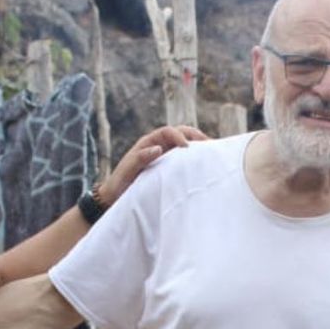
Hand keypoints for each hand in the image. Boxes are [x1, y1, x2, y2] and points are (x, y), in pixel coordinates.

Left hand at [93, 124, 207, 206]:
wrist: (116, 196)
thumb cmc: (120, 183)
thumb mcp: (128, 170)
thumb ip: (141, 158)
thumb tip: (158, 148)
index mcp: (148, 143)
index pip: (167, 132)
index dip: (179, 136)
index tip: (187, 147)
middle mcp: (159, 145)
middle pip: (181, 133)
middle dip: (195, 136)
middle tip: (209, 144)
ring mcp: (166, 156)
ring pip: (186, 144)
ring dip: (198, 145)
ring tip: (213, 151)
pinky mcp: (171, 167)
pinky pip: (186, 158)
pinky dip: (196, 158)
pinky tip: (206, 164)